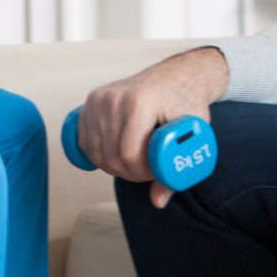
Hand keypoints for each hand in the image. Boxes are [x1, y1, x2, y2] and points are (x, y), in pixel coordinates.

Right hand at [76, 47, 228, 208]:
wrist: (177, 75)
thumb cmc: (186, 102)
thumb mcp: (191, 134)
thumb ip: (175, 170)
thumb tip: (158, 201)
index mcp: (139, 103)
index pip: (129, 155)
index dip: (141, 173)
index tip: (155, 172)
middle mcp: (115, 98)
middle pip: (110, 156)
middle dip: (129, 172)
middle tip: (147, 170)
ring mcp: (100, 97)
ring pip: (96, 152)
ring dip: (114, 165)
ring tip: (135, 160)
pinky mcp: (92, 99)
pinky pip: (85, 140)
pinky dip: (98, 154)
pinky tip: (116, 152)